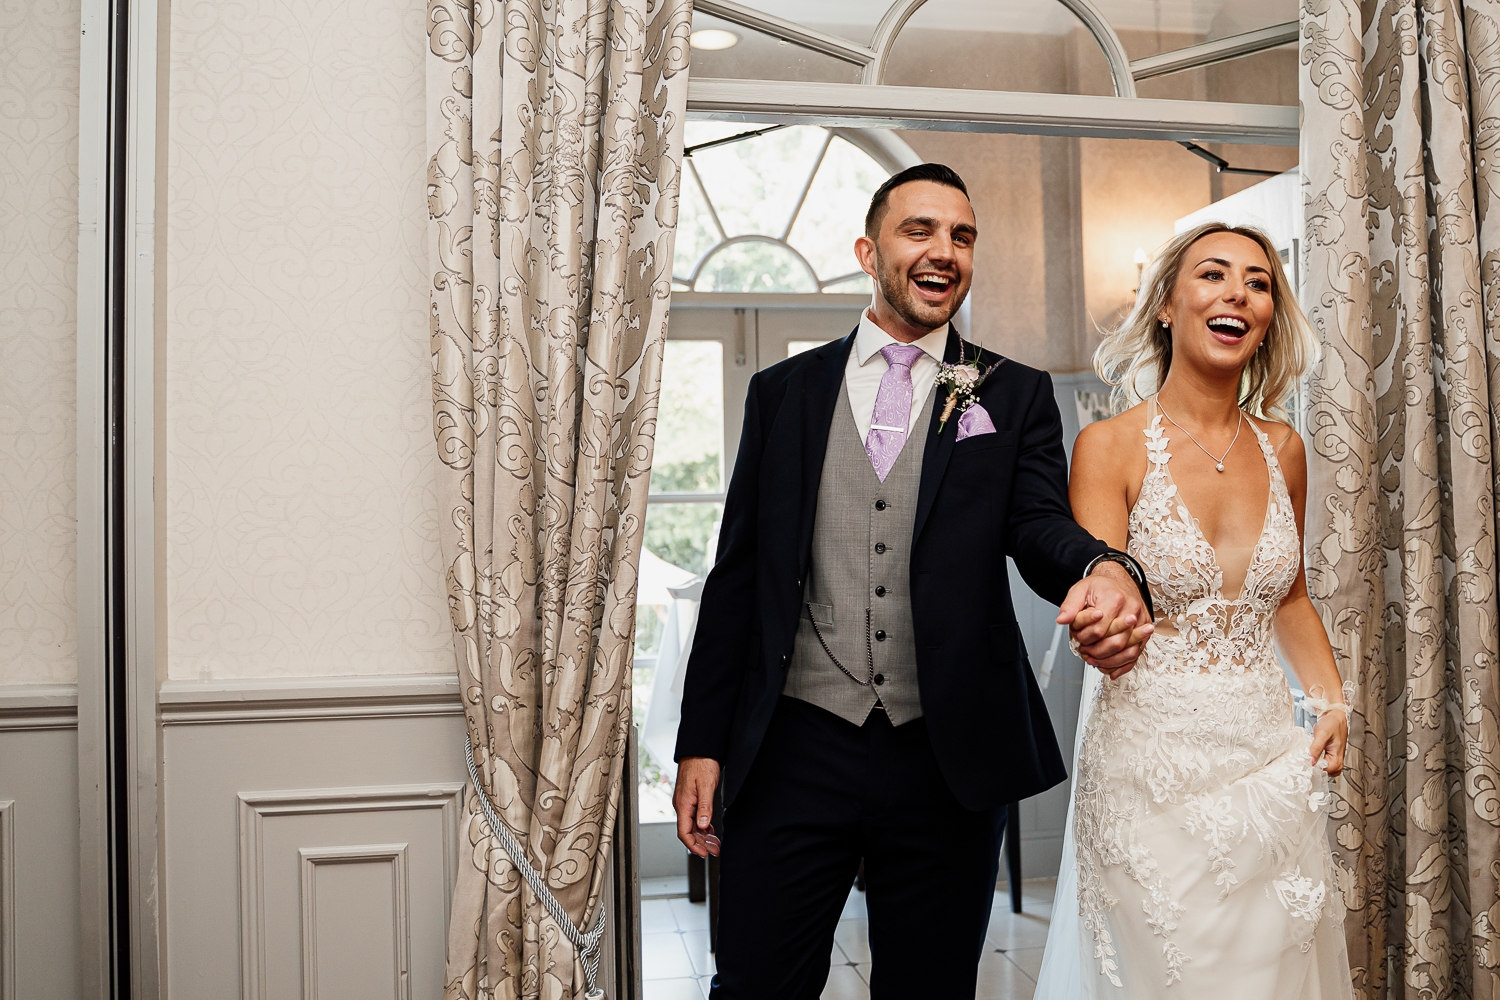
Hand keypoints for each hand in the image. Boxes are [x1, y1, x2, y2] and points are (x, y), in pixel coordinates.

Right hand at [673, 757, 721, 857]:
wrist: (700, 749)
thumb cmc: (701, 763)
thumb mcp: (706, 785)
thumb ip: (704, 807)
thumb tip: (703, 825)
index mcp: (683, 804)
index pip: (684, 832)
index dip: (693, 845)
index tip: (704, 853)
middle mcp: (682, 805)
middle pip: (689, 832)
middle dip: (701, 844)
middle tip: (715, 851)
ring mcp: (686, 802)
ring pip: (693, 826)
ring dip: (704, 836)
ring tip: (715, 844)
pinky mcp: (691, 798)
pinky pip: (695, 817)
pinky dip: (703, 827)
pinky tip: (711, 830)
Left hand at [1057, 562, 1153, 679]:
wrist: (1119, 580)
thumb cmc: (1101, 586)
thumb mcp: (1080, 590)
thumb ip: (1070, 606)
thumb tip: (1062, 620)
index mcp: (1115, 599)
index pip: (1100, 629)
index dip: (1086, 638)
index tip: (1078, 639)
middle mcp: (1132, 610)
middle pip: (1116, 642)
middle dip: (1097, 652)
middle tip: (1085, 652)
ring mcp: (1141, 621)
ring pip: (1128, 651)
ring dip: (1109, 662)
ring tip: (1095, 662)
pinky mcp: (1144, 629)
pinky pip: (1137, 653)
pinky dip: (1123, 665)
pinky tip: (1111, 670)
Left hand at [1309, 713, 1346, 776]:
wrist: (1335, 717)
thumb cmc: (1331, 723)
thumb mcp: (1322, 734)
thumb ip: (1316, 748)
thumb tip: (1311, 762)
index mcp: (1337, 757)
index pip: (1326, 771)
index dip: (1315, 768)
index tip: (1305, 763)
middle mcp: (1337, 760)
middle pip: (1325, 773)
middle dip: (1314, 769)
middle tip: (1304, 761)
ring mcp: (1334, 759)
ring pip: (1324, 769)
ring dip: (1315, 766)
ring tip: (1307, 759)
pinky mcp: (1330, 756)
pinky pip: (1323, 764)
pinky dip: (1316, 762)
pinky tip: (1310, 757)